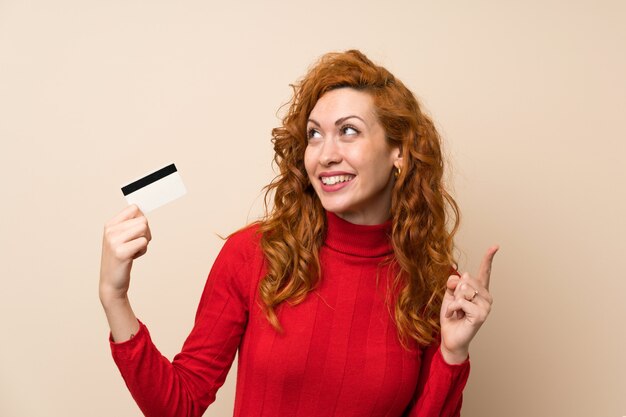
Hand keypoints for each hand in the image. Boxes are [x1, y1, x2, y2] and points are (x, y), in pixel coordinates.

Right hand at [99, 204, 151, 303]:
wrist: (111, 282)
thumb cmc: (120, 259)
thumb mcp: (120, 238)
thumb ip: (130, 225)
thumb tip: (143, 211)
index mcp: (110, 225)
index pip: (134, 208)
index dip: (141, 220)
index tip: (136, 232)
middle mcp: (110, 231)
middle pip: (143, 220)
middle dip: (146, 233)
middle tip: (136, 244)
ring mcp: (114, 241)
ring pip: (144, 229)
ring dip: (145, 241)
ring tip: (133, 250)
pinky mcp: (121, 252)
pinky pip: (144, 242)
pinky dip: (143, 250)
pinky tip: (132, 257)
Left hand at [439, 245, 498, 363]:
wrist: (450, 336)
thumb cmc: (451, 315)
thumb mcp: (450, 294)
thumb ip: (454, 282)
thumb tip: (461, 275)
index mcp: (479, 290)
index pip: (484, 271)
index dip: (489, 258)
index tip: (495, 246)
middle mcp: (486, 296)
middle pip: (467, 278)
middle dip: (455, 290)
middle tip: (457, 305)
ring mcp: (486, 306)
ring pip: (464, 289)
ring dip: (454, 301)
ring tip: (457, 311)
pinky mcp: (480, 314)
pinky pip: (460, 301)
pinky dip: (452, 308)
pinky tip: (454, 316)